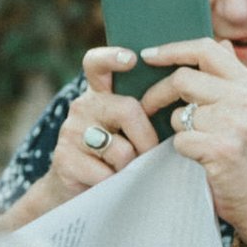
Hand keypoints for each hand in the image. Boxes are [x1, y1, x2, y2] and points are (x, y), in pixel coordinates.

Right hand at [0, 48, 161, 229]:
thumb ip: (148, 112)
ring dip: (130, 166)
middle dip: (147, 138)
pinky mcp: (64, 158)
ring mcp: (70, 131)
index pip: (97, 64)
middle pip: (127, 109)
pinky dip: (114, 183)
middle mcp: (82, 106)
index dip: (112, 57)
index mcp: (100, 93)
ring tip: (122, 169)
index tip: (131, 59)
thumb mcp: (129, 129)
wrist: (78, 189)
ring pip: (120, 148)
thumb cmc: (117, 155)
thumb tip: (183, 103)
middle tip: (148, 155)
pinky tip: (107, 182)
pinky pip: (105, 173)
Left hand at [138, 37, 246, 236]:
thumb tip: (220, 41)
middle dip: (158, 94)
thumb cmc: (241, 153)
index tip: (148, 56)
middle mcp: (246, 98)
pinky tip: (196, 158)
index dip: (173, 49)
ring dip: (176, 128)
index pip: (206, 49)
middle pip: (183, 79)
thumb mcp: (243, 110)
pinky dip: (180, 150)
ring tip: (191, 142)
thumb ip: (229, 78)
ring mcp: (236, 123)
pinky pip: (181, 139)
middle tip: (148, 108)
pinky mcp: (223, 148)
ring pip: (179, 112)